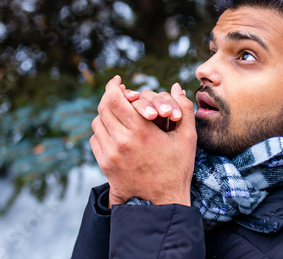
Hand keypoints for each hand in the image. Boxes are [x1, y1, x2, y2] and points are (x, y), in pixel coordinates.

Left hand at [90, 76, 196, 206]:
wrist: (162, 202)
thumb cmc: (177, 169)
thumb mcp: (187, 138)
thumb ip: (184, 109)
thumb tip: (176, 86)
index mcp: (141, 132)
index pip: (115, 99)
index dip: (113, 86)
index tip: (117, 80)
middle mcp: (121, 141)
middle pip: (103, 108)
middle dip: (110, 97)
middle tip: (120, 95)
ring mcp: (110, 154)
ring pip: (97, 123)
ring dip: (106, 114)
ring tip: (119, 114)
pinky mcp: (105, 165)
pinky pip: (95, 139)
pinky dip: (102, 131)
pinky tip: (115, 132)